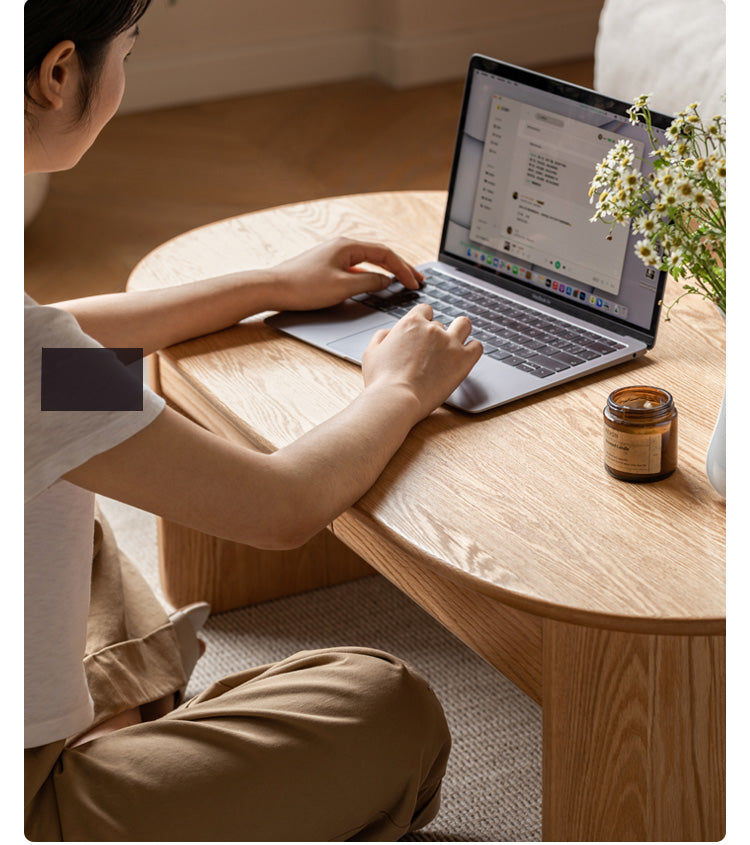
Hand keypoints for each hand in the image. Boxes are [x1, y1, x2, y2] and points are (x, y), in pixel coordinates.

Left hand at [269, 237, 423, 311]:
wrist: (272, 288)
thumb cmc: (304, 287)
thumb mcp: (343, 287)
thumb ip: (369, 282)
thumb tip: (385, 280)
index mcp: (348, 246)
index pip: (385, 253)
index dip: (403, 269)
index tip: (415, 283)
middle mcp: (342, 246)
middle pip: (379, 254)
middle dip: (400, 267)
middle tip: (417, 279)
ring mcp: (334, 255)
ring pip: (368, 261)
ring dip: (386, 270)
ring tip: (402, 280)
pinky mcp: (327, 266)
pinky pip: (356, 268)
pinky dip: (371, 274)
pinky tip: (375, 283)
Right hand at [361, 304, 482, 420]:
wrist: (396, 399)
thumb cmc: (381, 381)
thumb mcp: (371, 352)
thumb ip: (381, 337)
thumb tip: (389, 333)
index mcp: (411, 323)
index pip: (424, 311)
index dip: (424, 322)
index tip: (422, 334)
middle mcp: (432, 329)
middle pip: (441, 324)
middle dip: (437, 336)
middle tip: (432, 353)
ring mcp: (450, 343)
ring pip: (464, 325)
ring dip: (460, 333)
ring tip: (455, 347)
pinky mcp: (463, 360)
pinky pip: (477, 346)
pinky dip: (473, 350)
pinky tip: (465, 358)